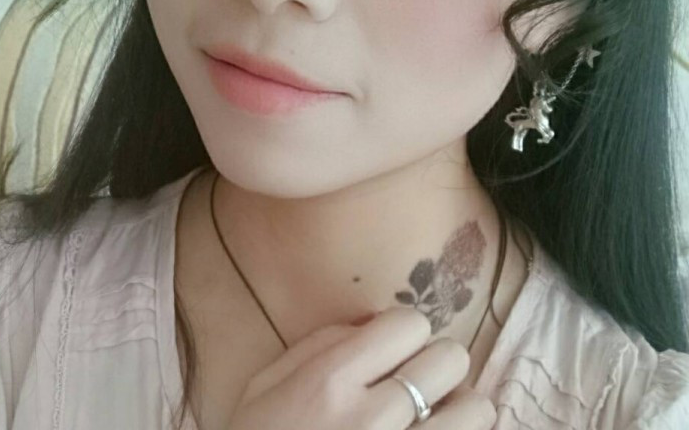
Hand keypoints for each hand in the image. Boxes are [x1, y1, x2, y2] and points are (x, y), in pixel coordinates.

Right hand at [226, 305, 496, 428]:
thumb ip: (318, 344)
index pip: (410, 324)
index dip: (403, 334)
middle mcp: (375, 418)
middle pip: (451, 359)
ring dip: (457, 409)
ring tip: (430, 419)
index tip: (391, 352)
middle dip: (435, 365)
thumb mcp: (265, 388)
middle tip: (414, 384)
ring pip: (477, 409)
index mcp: (331, 382)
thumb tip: (373, 322)